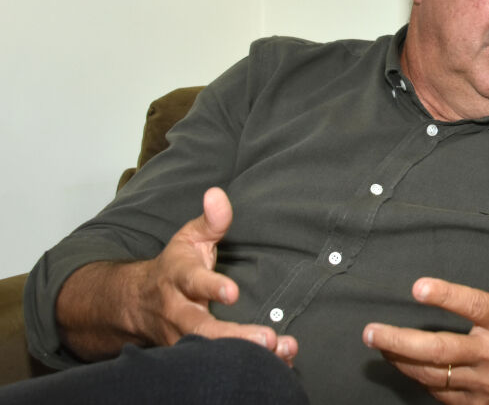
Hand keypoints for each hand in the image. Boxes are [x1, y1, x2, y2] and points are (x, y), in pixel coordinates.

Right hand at [135, 187, 297, 363]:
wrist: (138, 304)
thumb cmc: (174, 268)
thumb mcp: (189, 238)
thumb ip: (210, 220)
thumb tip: (218, 194)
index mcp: (178, 279)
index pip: (192, 282)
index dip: (211, 287)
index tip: (233, 292)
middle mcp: (178, 312)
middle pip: (201, 328)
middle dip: (233, 335)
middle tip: (266, 338)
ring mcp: (183, 338)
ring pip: (210, 353)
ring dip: (246, 353)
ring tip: (280, 350)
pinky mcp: (193, 356)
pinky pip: (219, 364)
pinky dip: (248, 364)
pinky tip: (280, 361)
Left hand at [362, 215, 488, 403]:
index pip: (474, 307)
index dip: (446, 296)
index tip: (418, 286)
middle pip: (441, 350)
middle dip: (401, 341)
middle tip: (371, 330)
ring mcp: (486, 382)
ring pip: (435, 375)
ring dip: (402, 360)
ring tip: (377, 345)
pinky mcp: (482, 402)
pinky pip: (443, 394)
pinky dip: (421, 380)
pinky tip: (404, 365)